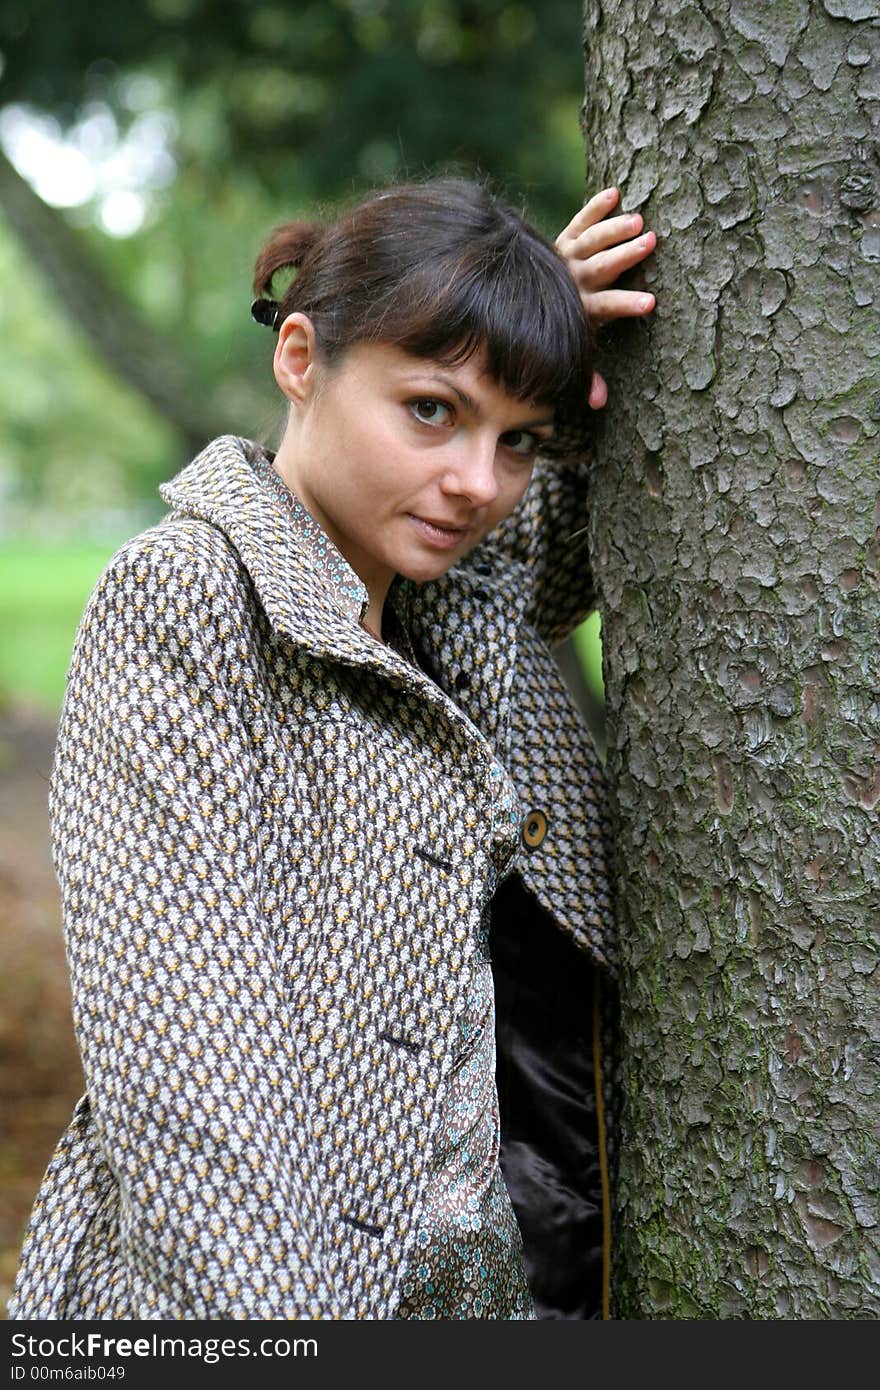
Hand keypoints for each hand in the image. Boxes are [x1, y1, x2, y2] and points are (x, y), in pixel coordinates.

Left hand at [555, 187, 656, 408]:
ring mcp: (567, 258)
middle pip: (602, 267)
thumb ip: (586, 376)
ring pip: (592, 241)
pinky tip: (615, 192)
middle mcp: (573, 281)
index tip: (651, 302)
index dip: (627, 305)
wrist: (521, 300)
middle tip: (650, 242)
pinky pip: (579, 222)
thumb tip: (600, 403)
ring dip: (615, 229)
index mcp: (580, 309)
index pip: (607, 307)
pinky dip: (594, 208)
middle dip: (625, 255)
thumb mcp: (572, 354)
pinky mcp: (563, 241)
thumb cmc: (560, 331)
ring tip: (639, 220)